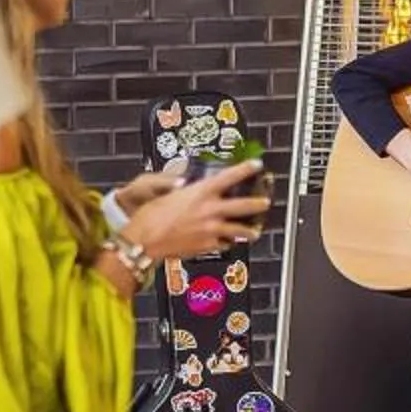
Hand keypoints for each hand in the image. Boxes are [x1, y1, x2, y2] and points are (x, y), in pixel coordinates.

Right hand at [124, 160, 267, 260]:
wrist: (144, 240)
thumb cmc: (151, 217)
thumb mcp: (169, 193)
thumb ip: (186, 190)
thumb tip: (189, 184)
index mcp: (201, 192)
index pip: (230, 176)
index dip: (246, 169)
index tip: (257, 165)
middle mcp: (210, 210)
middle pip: (244, 206)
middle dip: (258, 203)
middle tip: (265, 202)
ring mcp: (211, 230)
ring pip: (239, 230)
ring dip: (249, 230)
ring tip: (255, 231)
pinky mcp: (208, 246)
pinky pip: (224, 244)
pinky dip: (227, 242)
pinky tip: (228, 241)